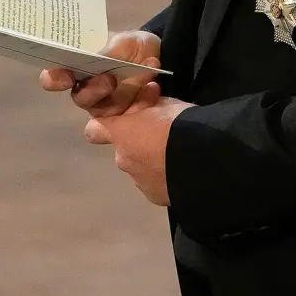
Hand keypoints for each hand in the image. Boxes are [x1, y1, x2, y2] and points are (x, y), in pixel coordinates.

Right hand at [40, 28, 162, 117]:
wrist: (159, 57)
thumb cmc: (133, 47)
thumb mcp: (125, 41)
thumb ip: (110, 50)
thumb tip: (98, 58)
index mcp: (78, 68)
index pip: (54, 78)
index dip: (54, 79)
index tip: (66, 76)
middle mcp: (87, 90)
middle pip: (80, 98)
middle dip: (94, 90)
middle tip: (111, 80)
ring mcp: (105, 107)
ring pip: (103, 113)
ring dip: (124, 95)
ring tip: (143, 80)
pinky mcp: (124, 119)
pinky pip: (128, 121)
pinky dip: (142, 103)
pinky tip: (153, 88)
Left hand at [84, 89, 193, 205]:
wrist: (201, 159)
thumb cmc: (179, 124)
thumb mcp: (163, 102)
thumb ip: (147, 104)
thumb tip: (146, 100)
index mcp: (121, 133)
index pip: (94, 129)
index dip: (104, 124)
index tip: (120, 119)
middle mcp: (122, 159)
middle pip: (122, 148)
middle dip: (137, 140)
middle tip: (160, 132)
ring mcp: (137, 180)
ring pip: (138, 166)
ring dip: (150, 158)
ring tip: (175, 151)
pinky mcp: (154, 196)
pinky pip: (153, 182)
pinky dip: (161, 175)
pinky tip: (178, 168)